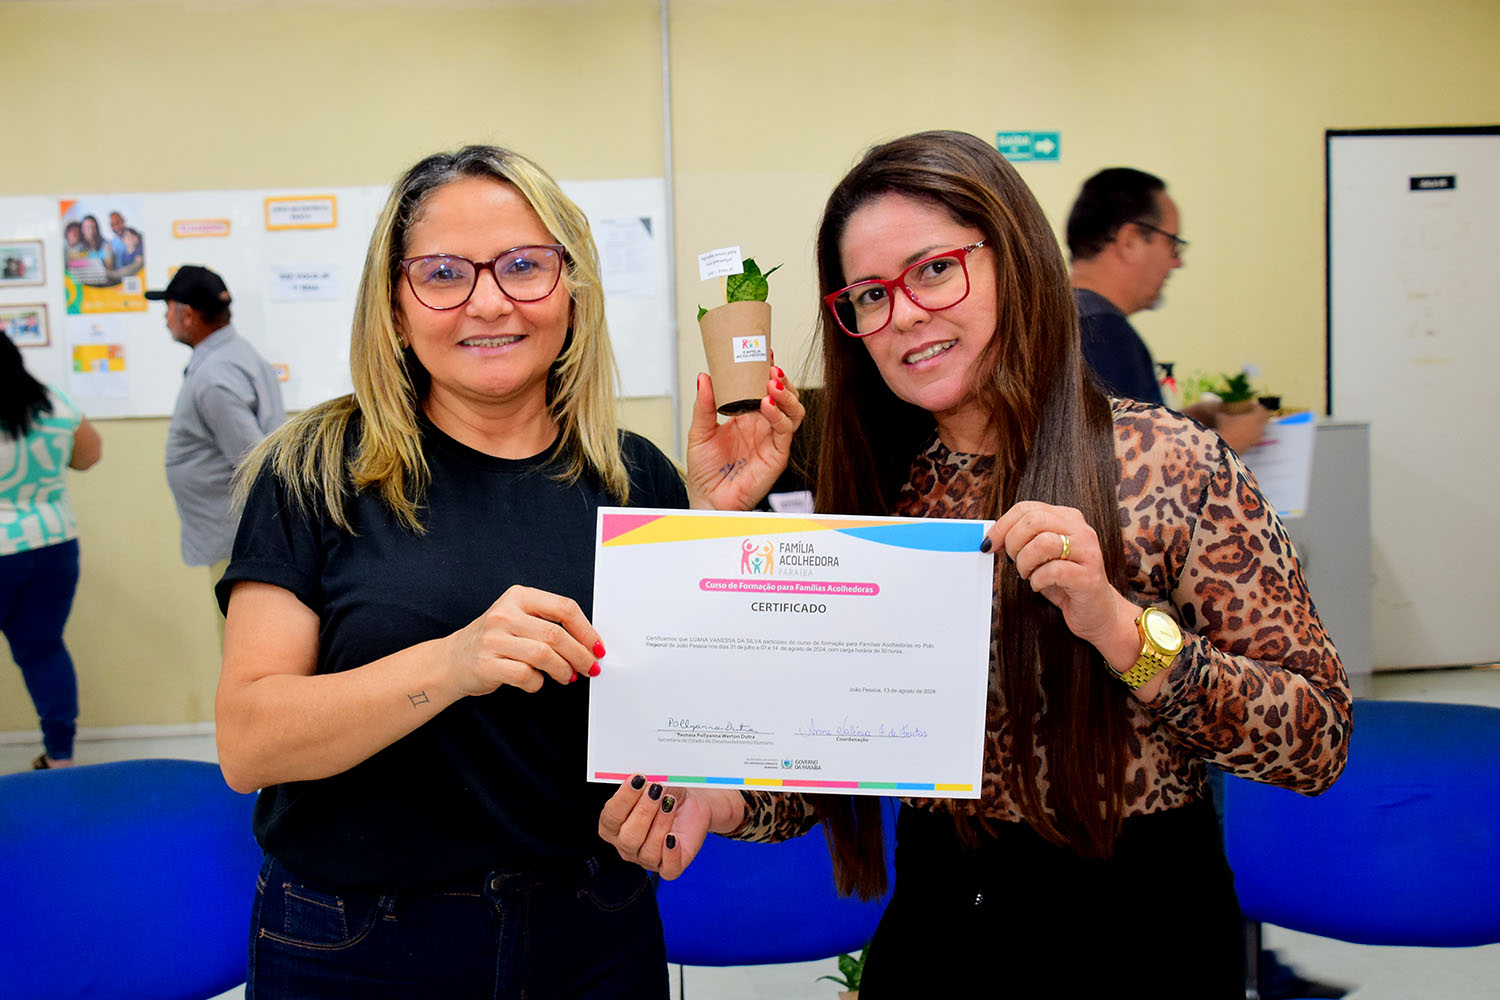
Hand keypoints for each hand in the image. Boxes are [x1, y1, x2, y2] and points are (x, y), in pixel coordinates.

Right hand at [442, 585, 601, 696]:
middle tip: (590, 667)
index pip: (564, 607)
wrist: (452, 660)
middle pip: (556, 634)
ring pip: (544, 655)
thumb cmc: (495, 640)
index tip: (597, 647)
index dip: (586, 630)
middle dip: (580, 654)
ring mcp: (493, 639)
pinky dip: (538, 683)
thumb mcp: (519, 619)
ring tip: (568, 676)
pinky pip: (526, 675)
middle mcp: (504, 614)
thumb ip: (549, 623)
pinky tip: (536, 681)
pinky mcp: (486, 664)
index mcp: (518, 596)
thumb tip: (589, 644)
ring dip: (563, 670)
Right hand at [598, 779, 743, 878]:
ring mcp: (647, 859)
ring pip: (649, 851)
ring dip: (660, 823)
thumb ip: (642, 783)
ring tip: (669, 803)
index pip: (611, 818)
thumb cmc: (665, 794)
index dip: (623, 799)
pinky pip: (668, 869)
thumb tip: (642, 778)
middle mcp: (627, 846)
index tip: (638, 779)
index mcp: (613, 827)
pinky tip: (673, 836)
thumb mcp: (652, 783)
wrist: (689, 805)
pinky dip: (671, 853)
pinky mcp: (670, 867)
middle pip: (629, 837)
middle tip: (656, 790)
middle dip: (643, 810)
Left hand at [685, 361, 803, 510]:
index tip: (763, 352)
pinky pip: (785, 432)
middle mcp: (764, 425)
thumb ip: (704, 405)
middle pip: (785, 396)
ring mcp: (773, 440)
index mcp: (748, 416)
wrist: (706, 500)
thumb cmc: (705, 470)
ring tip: (772, 382)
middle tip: (770, 366)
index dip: (767, 370)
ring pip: (794, 411)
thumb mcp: (699, 431)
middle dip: (782, 379)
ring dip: (787, 394)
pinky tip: (767, 405)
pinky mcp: (777, 455)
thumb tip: (704, 376)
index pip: (765, 388)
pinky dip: (779, 415)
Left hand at [985, 501, 1137, 653]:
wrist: (1096, 611)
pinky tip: (1040, 585)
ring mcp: (1088, 552)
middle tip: (1013, 561)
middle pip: (1034, 521)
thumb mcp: (1040, 555)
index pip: (1027, 508)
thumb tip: (991, 538)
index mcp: (1067, 518)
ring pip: (1043, 543)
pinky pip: (1053, 571)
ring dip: (1025, 563)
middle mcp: (1081, 530)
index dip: (1002, 525)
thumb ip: (1022, 540)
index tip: (990, 544)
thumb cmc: (1064, 582)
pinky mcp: (1089, 577)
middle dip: (1013, 543)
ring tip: (1029, 574)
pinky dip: (1038, 580)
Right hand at [1182, 399, 1270, 454]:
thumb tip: (1218, 411)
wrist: (1223, 446)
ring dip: (1255, 426)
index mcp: (1254, 418)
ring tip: (1246, 425)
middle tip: (1251, 414)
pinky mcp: (1252, 445)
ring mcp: (1256, 438)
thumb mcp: (1221, 417)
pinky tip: (1241, 434)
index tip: (1250, 405)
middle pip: (1263, 419)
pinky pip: (1255, 437)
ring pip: (1260, 429)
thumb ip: (1223, 413)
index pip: (1261, 409)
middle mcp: (1258, 428)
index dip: (1256, 406)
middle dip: (1258, 416)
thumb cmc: (1224, 429)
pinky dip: (1251, 434)